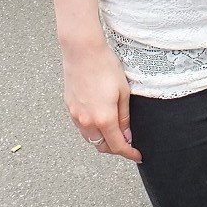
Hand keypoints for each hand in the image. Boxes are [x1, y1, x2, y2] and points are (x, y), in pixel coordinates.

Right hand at [61, 38, 141, 161]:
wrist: (82, 51)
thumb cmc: (105, 66)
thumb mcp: (123, 91)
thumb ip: (124, 117)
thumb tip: (126, 135)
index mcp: (104, 118)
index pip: (117, 146)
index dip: (129, 153)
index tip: (137, 155)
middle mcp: (87, 121)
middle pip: (101, 146)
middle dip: (115, 148)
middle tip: (127, 141)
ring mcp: (76, 115)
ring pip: (90, 138)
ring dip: (102, 139)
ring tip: (114, 130)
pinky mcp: (69, 107)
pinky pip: (81, 126)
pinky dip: (92, 129)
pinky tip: (99, 118)